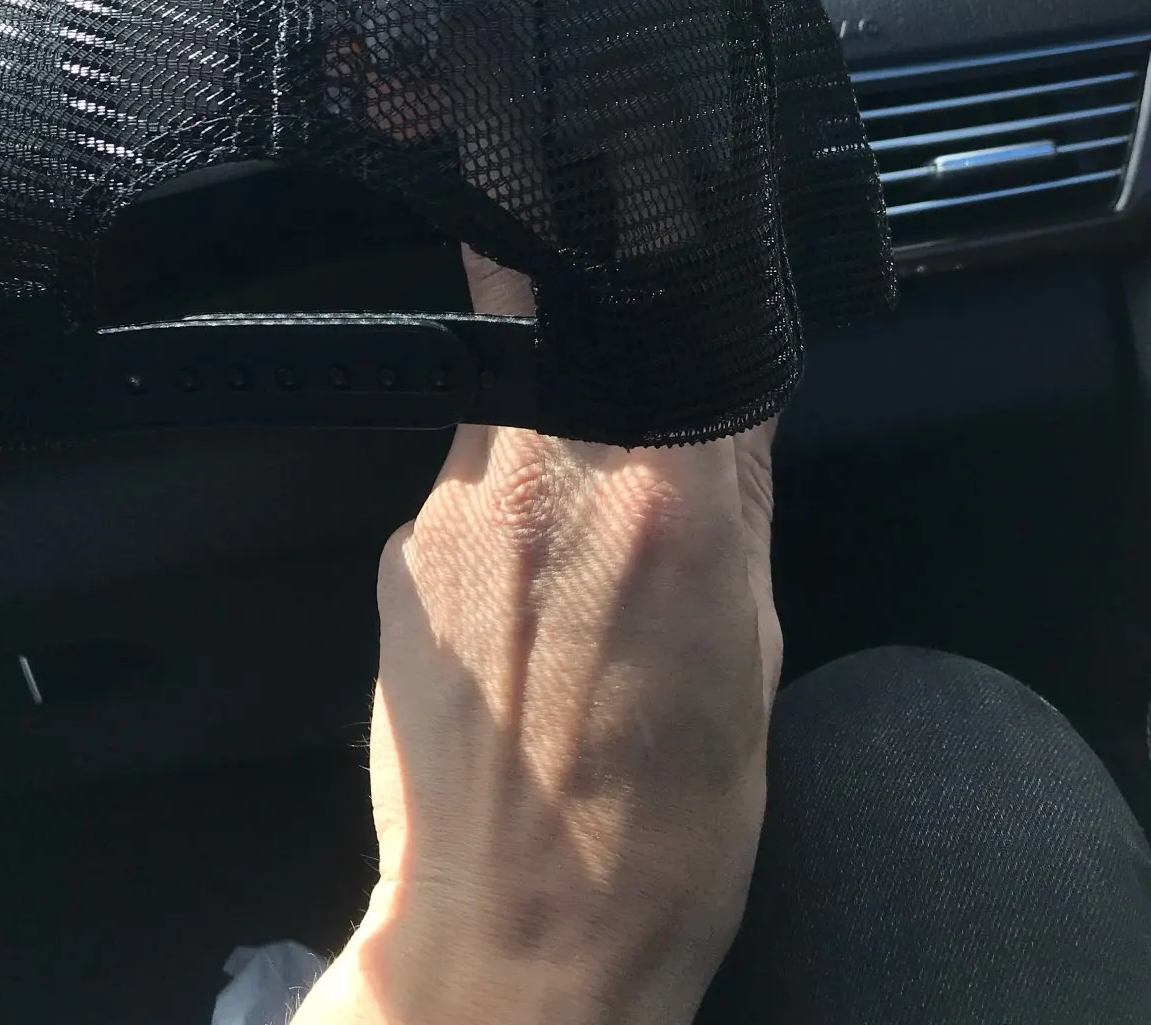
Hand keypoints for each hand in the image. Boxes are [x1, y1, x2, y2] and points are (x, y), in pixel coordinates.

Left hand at [295, 251, 779, 1024]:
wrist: (515, 946)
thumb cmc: (667, 827)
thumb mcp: (754, 650)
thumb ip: (740, 496)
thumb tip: (734, 388)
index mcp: (664, 495)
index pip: (668, 306)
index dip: (665, 239)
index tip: (662, 205)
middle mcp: (543, 474)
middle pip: (562, 319)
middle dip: (595, 323)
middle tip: (627, 370)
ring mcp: (453, 512)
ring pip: (514, 401)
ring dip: (556, 429)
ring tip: (592, 539)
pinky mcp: (396, 558)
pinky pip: (467, 484)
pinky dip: (508, 504)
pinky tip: (536, 596)